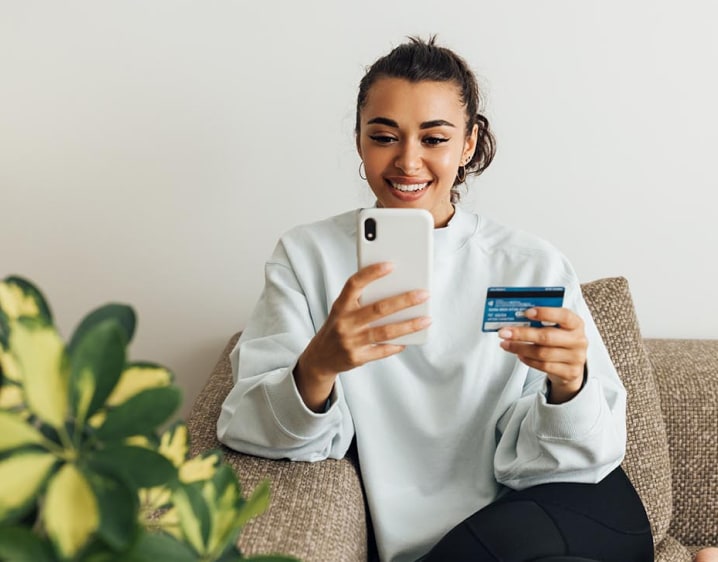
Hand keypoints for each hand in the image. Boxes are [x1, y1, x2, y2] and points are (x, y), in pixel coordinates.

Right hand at [294, 262, 430, 410]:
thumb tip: (395, 290)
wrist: (320, 357)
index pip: (354, 284)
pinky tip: (410, 339)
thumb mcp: (342, 310)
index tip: (391, 265)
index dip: (371, 273)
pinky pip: (382, 351)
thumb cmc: (339, 326)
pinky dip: (397, 345)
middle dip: (404, 300)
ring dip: (409, 325)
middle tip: (424, 294)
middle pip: (378, 309)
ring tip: (426, 319)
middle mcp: (344, 323)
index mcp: (340, 306)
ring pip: (385, 331)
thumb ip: (361, 300)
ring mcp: (350, 342)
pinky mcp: (357, 358)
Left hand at [498, 307, 586, 403]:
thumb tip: (516, 317)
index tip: (526, 312)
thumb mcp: (557, 327)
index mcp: (576, 324)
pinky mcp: (569, 372)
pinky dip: (528, 360)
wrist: (572, 365)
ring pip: (542, 353)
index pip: (563, 315)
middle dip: (522, 334)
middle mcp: (578, 340)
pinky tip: (519, 355)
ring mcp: (575, 358)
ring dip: (520, 348)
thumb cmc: (560, 341)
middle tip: (504, 332)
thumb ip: (542, 321)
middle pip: (547, 337)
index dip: (545, 313)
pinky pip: (544, 366)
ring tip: (506, 344)